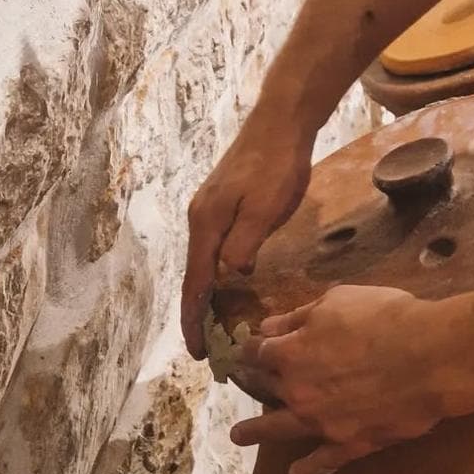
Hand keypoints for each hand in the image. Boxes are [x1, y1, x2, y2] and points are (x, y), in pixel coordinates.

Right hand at [182, 112, 313, 357]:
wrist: (280, 122)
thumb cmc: (277, 165)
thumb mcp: (265, 208)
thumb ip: (244, 243)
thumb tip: (229, 274)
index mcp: (207, 224)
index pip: (197, 283)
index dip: (195, 319)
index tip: (198, 351)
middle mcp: (200, 219)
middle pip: (193, 276)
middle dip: (194, 314)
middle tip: (203, 349)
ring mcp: (208, 210)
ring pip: (201, 263)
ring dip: (203, 297)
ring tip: (209, 327)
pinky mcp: (221, 204)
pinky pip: (211, 249)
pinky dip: (213, 275)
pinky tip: (223, 285)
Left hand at [229, 271, 473, 473]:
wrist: (431, 357)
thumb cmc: (387, 318)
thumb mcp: (339, 301)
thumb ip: (299, 315)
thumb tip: (269, 326)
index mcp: (290, 351)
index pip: (258, 349)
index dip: (252, 347)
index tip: (248, 348)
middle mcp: (297, 390)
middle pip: (265, 387)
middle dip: (253, 383)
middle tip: (244, 385)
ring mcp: (321, 421)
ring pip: (279, 429)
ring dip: (256, 431)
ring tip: (238, 436)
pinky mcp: (349, 443)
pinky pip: (323, 461)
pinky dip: (308, 469)